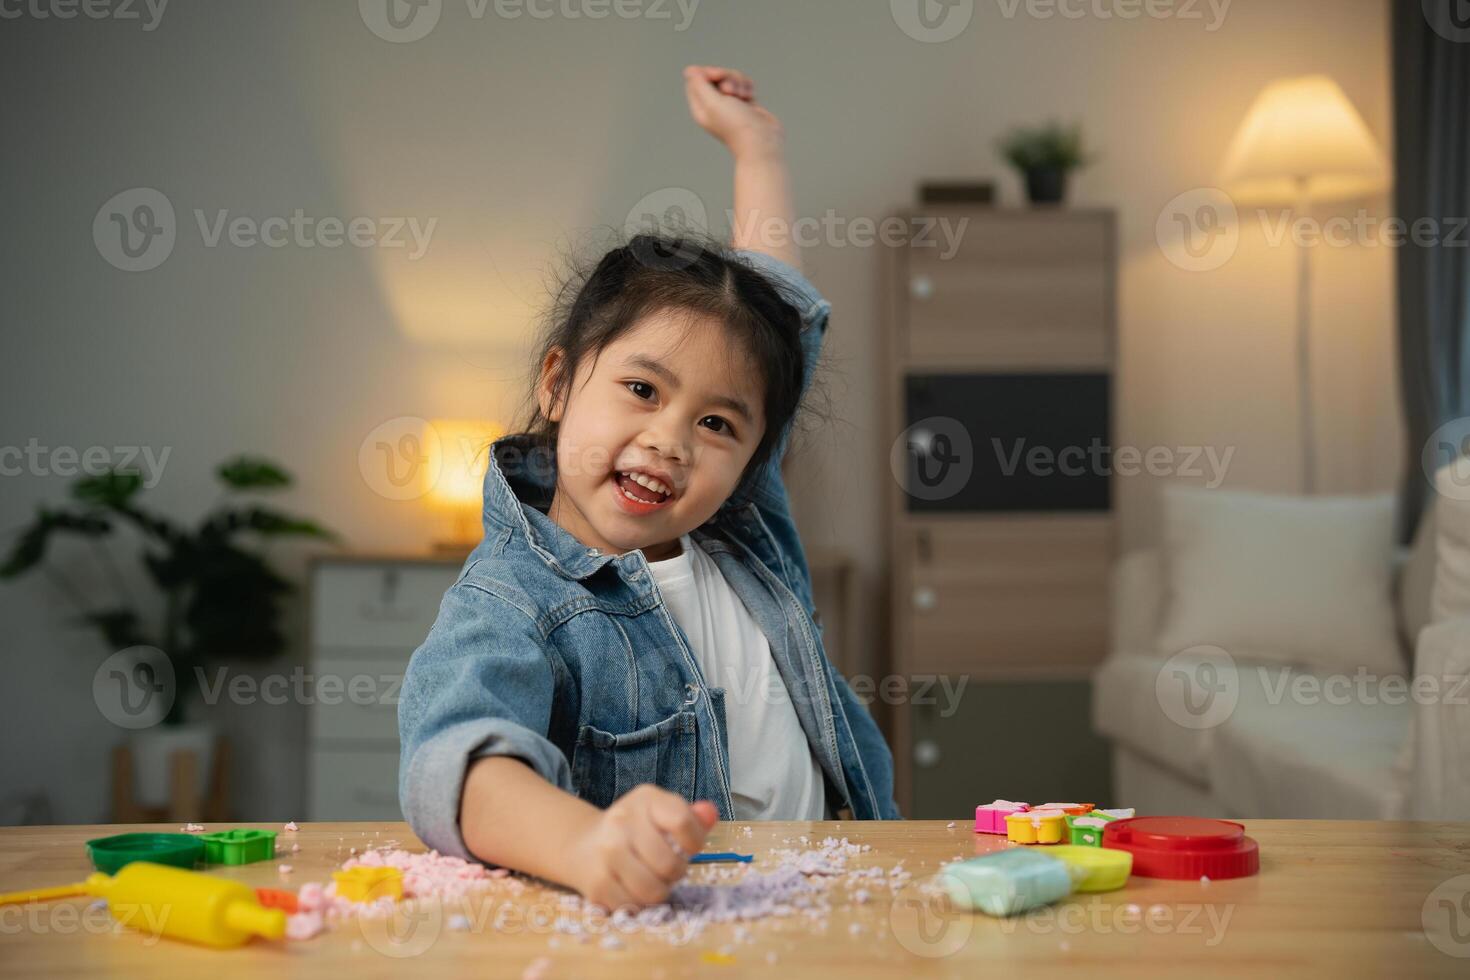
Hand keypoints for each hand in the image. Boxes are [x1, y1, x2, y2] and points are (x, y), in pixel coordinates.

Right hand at [567, 784, 718, 908]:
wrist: (583, 844)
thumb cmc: (635, 830)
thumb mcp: (661, 813)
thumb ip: (691, 817)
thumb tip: (710, 814)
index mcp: (646, 799)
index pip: (682, 821)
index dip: (695, 842)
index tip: (689, 848)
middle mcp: (622, 821)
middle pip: (670, 864)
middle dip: (676, 872)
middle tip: (668, 868)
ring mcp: (607, 852)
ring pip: (653, 890)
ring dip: (659, 891)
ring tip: (652, 879)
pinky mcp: (597, 882)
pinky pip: (634, 906)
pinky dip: (639, 903)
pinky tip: (632, 888)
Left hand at [683, 65, 782, 159]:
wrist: (761, 141)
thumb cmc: (736, 125)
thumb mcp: (712, 103)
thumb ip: (699, 84)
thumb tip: (689, 70)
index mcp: (701, 108)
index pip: (696, 80)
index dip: (707, 72)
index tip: (717, 77)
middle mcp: (714, 106)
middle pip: (714, 76)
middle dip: (725, 76)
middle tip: (731, 91)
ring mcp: (731, 104)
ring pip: (731, 77)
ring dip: (738, 82)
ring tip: (743, 97)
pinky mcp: (746, 103)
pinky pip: (744, 83)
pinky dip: (748, 86)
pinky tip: (750, 96)